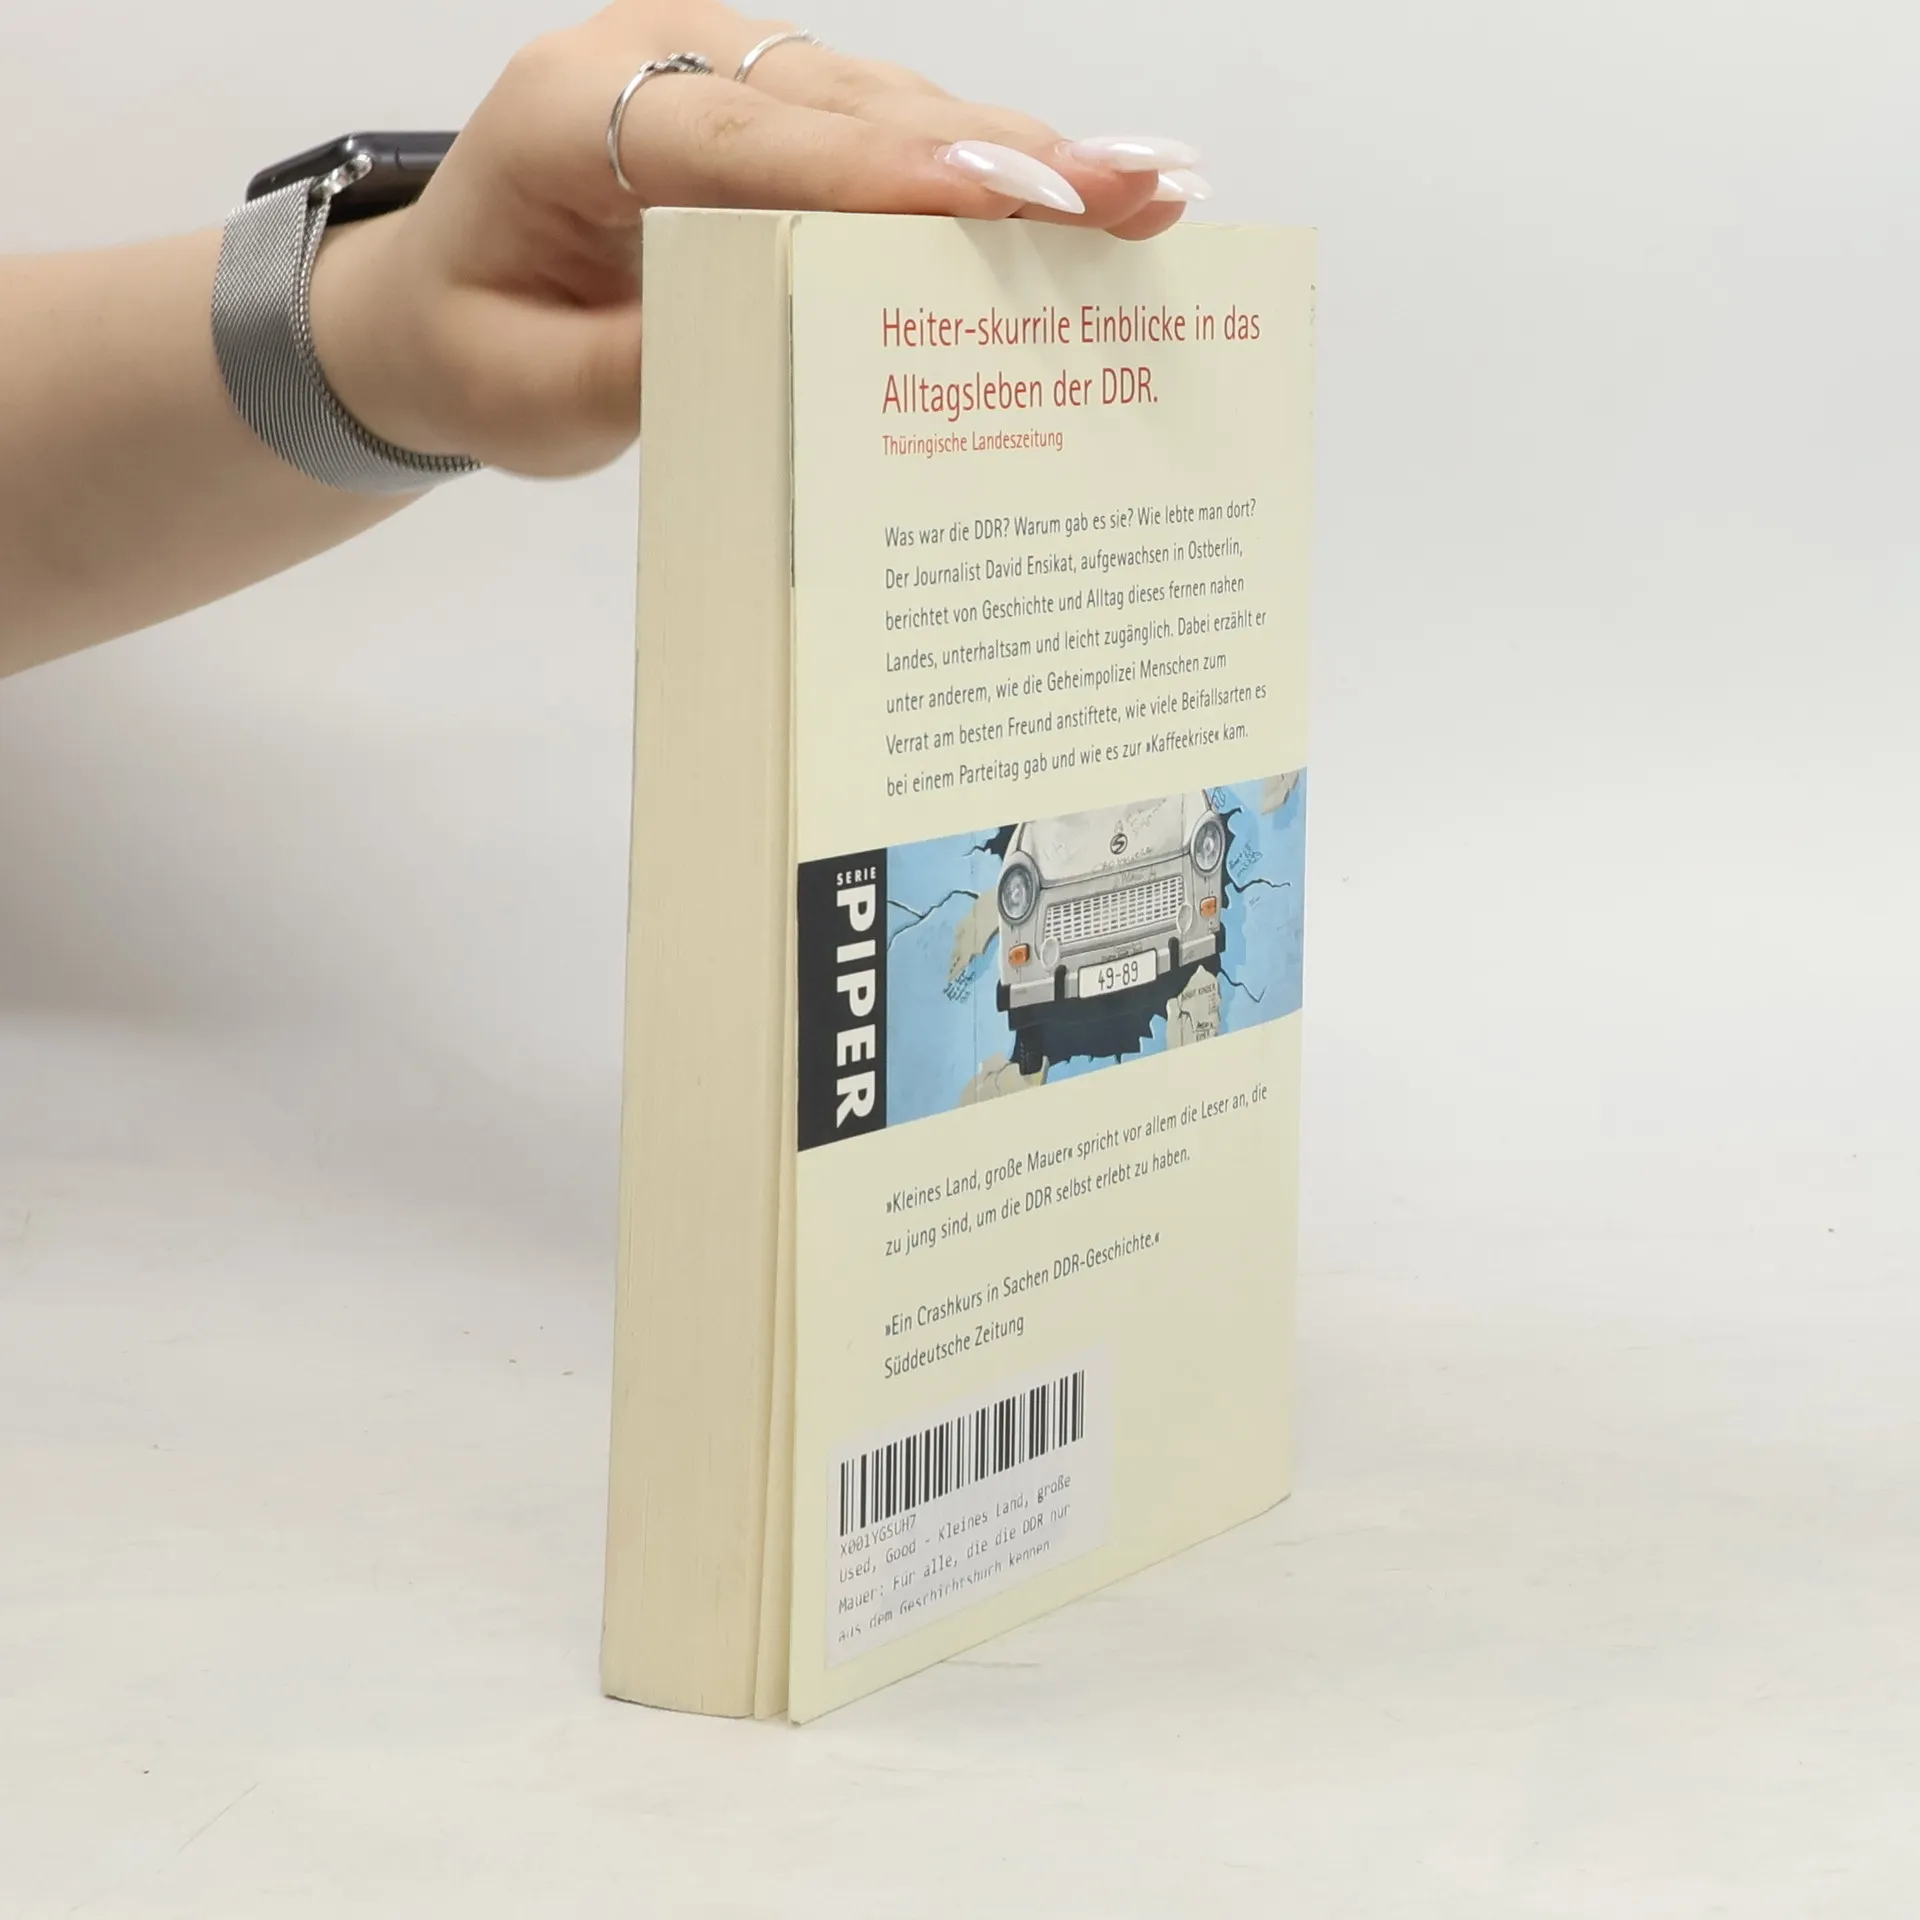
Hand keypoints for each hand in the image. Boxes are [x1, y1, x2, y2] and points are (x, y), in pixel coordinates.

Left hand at [309, 2, 1205, 477]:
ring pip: (891, 110)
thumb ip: (640, 370)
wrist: (440, 303)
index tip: (1007, 198)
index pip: (750, 138)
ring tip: (1145, 194)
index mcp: (576, 114)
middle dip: (1000, 154)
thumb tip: (790, 348)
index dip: (885, 172)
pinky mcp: (778, 117)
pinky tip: (1081, 197)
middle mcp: (667, 66)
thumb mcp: (529, 394)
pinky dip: (984, 174)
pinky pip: (888, 138)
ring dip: (1019, 158)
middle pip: (851, 107)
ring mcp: (731, 78)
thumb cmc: (475, 349)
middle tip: (1135, 191)